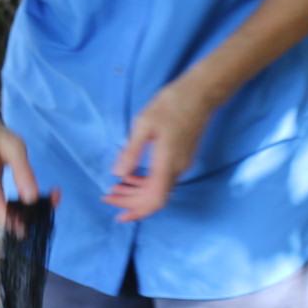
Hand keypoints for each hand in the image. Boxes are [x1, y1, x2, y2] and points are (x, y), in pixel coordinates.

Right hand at [0, 115, 46, 226]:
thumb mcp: (15, 148)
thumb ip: (23, 172)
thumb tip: (32, 199)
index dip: (15, 220)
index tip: (33, 224)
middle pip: (1, 216)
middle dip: (28, 214)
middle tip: (55, 199)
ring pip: (2, 218)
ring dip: (25, 213)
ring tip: (50, 197)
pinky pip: (1, 213)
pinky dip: (18, 210)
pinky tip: (32, 199)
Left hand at [106, 81, 215, 221]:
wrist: (201, 93)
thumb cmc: (171, 104)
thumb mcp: (144, 125)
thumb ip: (131, 152)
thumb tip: (118, 175)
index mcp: (167, 164)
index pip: (154, 200)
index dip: (136, 211)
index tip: (117, 214)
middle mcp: (177, 169)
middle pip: (155, 198)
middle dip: (130, 203)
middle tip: (107, 197)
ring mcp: (182, 164)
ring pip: (158, 190)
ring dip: (136, 193)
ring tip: (115, 189)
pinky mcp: (182, 158)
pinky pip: (162, 180)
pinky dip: (145, 183)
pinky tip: (131, 177)